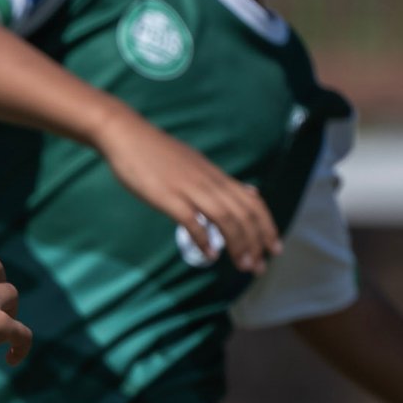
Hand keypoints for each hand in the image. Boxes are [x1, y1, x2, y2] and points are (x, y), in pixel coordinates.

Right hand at [94, 106, 280, 272]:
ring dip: (237, 244)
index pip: (252, 203)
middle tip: (260, 267)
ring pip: (224, 218)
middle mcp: (209, 183)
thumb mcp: (198, 164)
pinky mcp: (168, 196)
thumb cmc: (159, 152)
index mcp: (216, 177)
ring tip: (243, 265)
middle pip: (243, 214)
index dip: (267, 226)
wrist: (128, 135)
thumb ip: (222, 182)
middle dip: (256, 242)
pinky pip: (191, 220)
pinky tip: (209, 254)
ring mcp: (189, 189)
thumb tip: (248, 192)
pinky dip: (203, 238)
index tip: (274, 247)